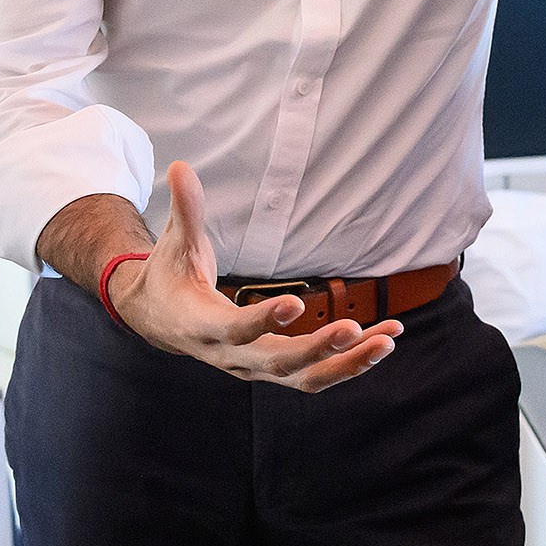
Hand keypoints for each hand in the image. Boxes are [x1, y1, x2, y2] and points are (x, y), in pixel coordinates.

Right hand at [104, 161, 399, 391]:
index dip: (263, 320)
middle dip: (318, 349)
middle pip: (277, 363)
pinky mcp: (273, 368)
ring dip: (346, 364)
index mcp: (201, 326)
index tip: (296, 303)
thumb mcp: (175, 243)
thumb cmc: (171, 276)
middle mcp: (230, 356)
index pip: (234, 330)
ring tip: (385, 341)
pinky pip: (316, 372)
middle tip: (355, 329)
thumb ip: (186, 209)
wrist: (160, 319)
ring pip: (304, 378)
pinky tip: (383, 337)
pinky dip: (350, 360)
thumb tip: (181, 166)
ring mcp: (254, 367)